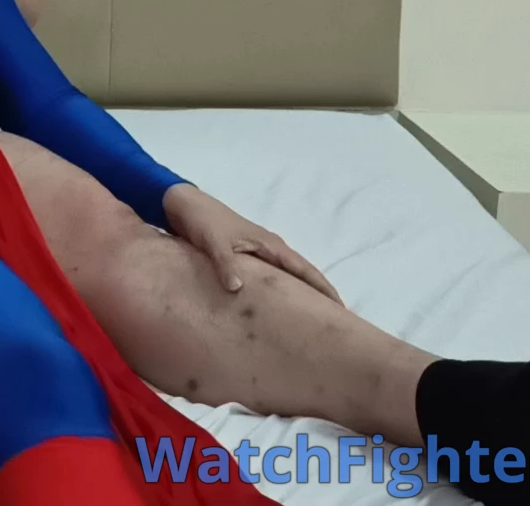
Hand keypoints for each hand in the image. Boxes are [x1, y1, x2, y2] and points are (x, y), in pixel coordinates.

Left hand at [162, 184, 341, 304]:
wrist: (185, 205)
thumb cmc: (202, 221)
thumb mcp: (214, 243)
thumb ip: (226, 265)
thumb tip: (238, 290)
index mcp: (270, 245)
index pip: (306, 271)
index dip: (325, 290)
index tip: (343, 311)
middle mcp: (270, 249)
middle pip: (303, 276)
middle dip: (319, 297)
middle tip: (333, 324)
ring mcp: (259, 253)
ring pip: (287, 278)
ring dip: (300, 295)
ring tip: (310, 320)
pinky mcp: (244, 257)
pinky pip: (269, 278)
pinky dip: (278, 291)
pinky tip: (276, 307)